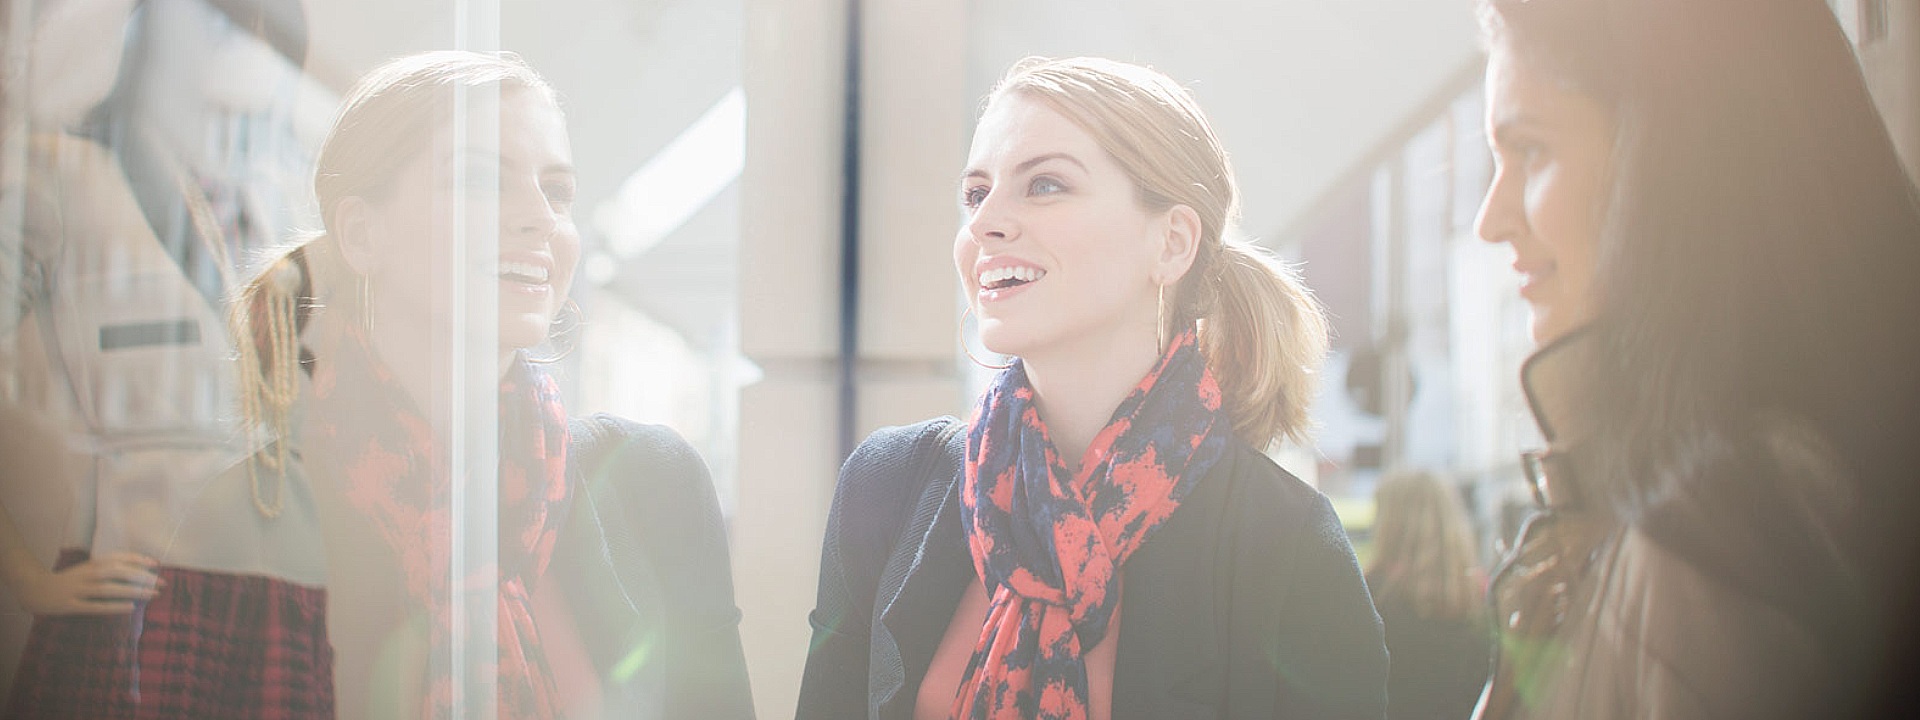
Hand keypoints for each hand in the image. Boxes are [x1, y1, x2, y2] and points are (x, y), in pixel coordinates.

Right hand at [15, 552, 161, 614]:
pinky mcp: (71, 606)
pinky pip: (96, 606)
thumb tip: (141, 570)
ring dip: (132, 591)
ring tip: (152, 595)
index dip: (138, 559)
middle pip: (118, 572)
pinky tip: (130, 608)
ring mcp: (78, 590)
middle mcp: (86, 574)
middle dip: (142, 577)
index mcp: (91, 563)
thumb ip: (110, 568)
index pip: (118, 557)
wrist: (36, 589)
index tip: (156, 564)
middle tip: (163, 583)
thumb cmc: (70, 580)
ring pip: (109, 589)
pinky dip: (113, 607)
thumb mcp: (89, 569)